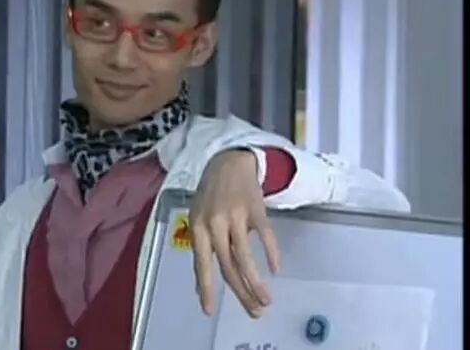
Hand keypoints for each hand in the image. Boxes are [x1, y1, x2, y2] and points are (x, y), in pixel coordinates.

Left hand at [189, 150, 280, 317]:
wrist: (229, 162)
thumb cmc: (210, 194)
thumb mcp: (198, 218)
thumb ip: (201, 248)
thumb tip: (200, 283)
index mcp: (198, 227)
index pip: (201, 263)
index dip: (205, 287)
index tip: (209, 310)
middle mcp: (215, 224)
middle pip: (228, 265)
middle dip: (241, 292)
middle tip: (253, 312)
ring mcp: (236, 216)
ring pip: (246, 257)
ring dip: (256, 282)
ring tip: (265, 301)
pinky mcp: (256, 209)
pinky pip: (265, 236)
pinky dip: (271, 253)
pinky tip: (275, 268)